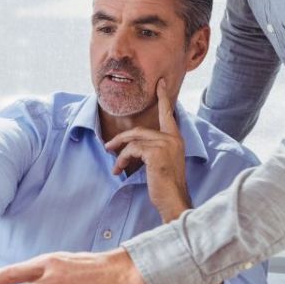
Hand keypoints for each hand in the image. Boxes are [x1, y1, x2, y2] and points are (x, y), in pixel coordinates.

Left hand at [104, 78, 190, 222]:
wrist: (174, 200)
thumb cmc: (166, 186)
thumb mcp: (162, 163)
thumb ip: (153, 149)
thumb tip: (132, 146)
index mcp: (176, 139)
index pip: (169, 114)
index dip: (163, 98)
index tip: (159, 83)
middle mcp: (172, 138)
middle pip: (139, 130)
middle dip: (121, 139)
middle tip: (108, 147)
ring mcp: (165, 144)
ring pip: (133, 140)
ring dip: (120, 154)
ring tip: (115, 167)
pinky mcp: (155, 153)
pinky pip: (132, 150)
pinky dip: (122, 160)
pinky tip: (119, 171)